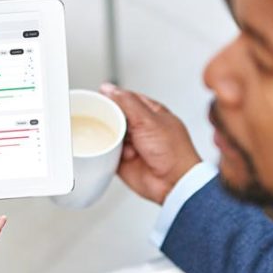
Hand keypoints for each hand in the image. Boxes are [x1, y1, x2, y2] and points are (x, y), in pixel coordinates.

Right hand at [100, 84, 200, 205]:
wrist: (173, 183)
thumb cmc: (173, 152)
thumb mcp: (148, 120)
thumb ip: (127, 103)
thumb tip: (110, 89)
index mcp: (151, 113)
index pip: (126, 98)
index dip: (112, 97)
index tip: (99, 98)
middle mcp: (141, 128)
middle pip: (115, 116)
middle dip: (108, 119)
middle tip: (103, 120)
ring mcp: (131, 144)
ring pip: (109, 134)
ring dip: (109, 137)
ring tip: (118, 141)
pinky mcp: (122, 161)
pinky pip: (107, 153)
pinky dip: (107, 152)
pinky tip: (116, 153)